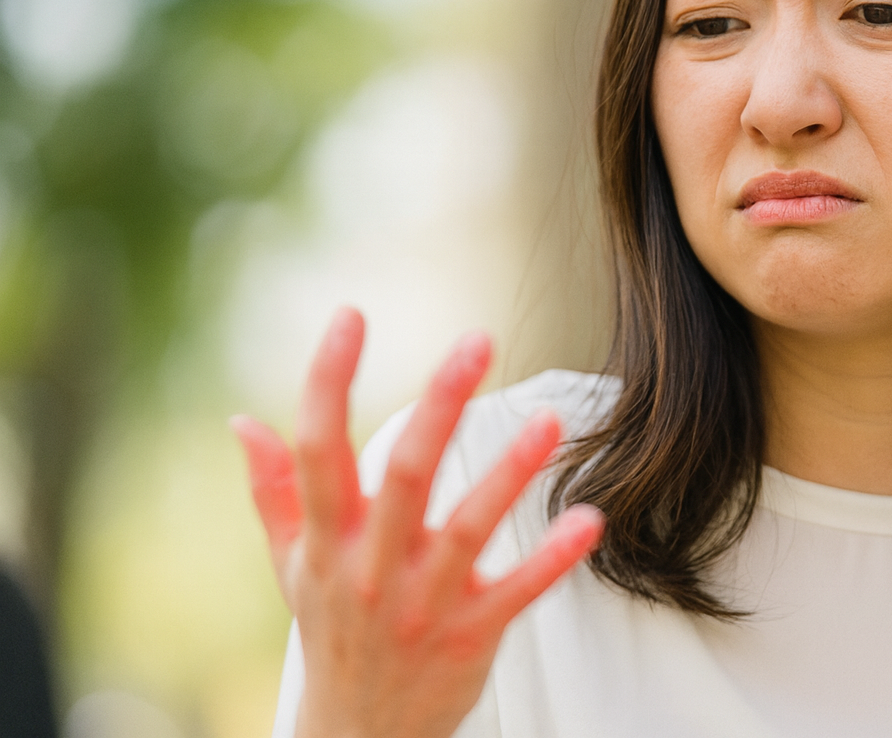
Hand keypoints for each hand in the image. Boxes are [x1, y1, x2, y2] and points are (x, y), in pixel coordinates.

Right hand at [232, 307, 603, 737]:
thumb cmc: (333, 634)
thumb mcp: (292, 567)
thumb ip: (273, 493)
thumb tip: (242, 421)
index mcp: (327, 541)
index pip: (319, 449)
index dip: (329, 380)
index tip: (350, 316)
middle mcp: (372, 567)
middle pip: (403, 475)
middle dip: (440, 405)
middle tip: (477, 341)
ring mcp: (424, 604)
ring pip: (467, 528)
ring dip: (509, 472)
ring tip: (550, 420)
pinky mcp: (472, 635)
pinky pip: (518, 592)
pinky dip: (554, 557)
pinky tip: (590, 519)